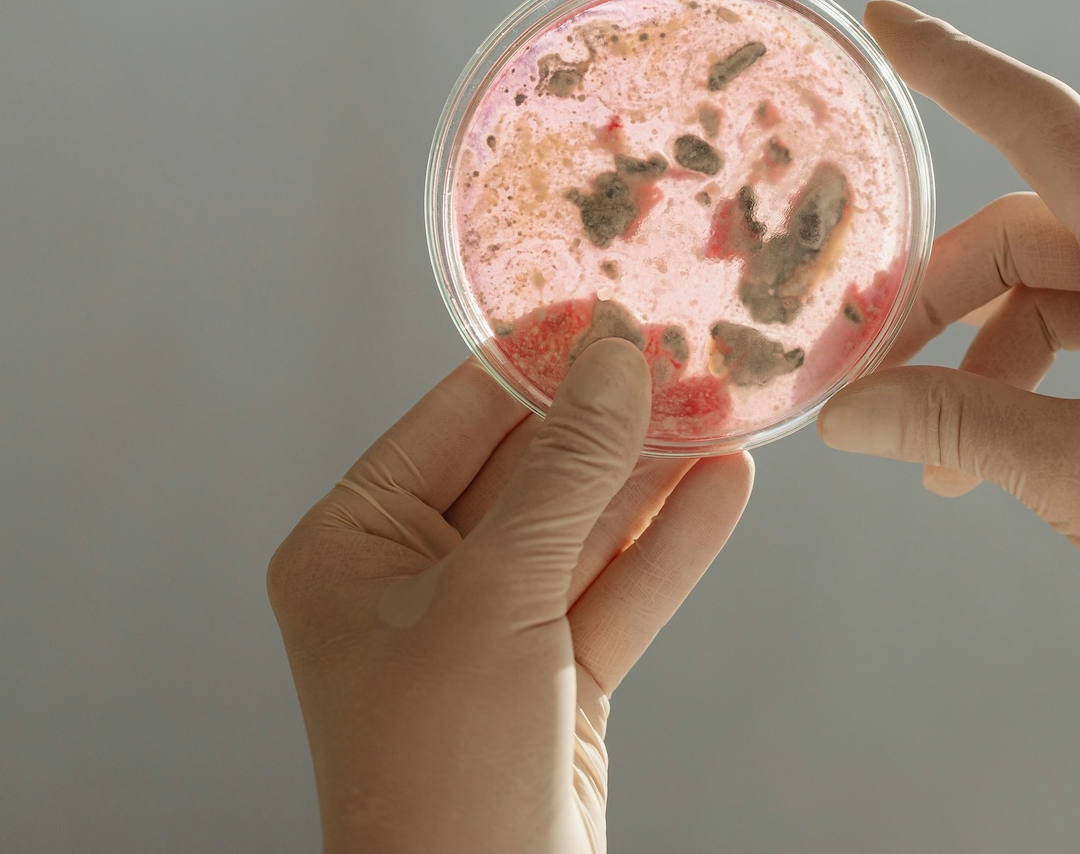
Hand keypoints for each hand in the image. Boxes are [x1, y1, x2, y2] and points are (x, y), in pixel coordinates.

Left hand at [268, 341, 753, 853]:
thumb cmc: (437, 776)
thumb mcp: (498, 596)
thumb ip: (566, 472)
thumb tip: (613, 358)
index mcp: (353, 545)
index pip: (458, 418)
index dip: (540, 359)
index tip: (612, 303)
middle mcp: (417, 579)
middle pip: (533, 465)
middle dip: (613, 413)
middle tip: (688, 349)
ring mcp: (492, 629)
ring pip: (587, 524)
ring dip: (656, 469)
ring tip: (726, 399)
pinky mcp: (558, 676)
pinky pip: (621, 586)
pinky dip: (672, 539)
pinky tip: (725, 485)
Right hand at [818, 2, 1079, 803]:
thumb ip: (961, 429)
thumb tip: (851, 414)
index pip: (1044, 129)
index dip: (956, 72)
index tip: (886, 24)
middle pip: (1031, 232)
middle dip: (942, 297)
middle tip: (868, 375)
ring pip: (1055, 288)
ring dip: (982, 356)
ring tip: (930, 454)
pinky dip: (1032, 379)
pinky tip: (988, 458)